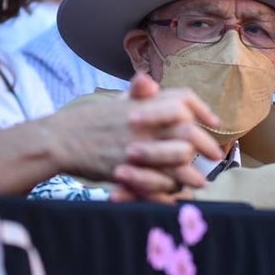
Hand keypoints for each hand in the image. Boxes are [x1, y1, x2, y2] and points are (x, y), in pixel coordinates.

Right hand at [51, 73, 219, 198]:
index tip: (214, 123)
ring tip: (201, 181)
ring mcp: (135, 144)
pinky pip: (158, 180)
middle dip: (206, 145)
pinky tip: (176, 193)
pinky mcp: (126, 168)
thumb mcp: (115, 103)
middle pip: (188, 129)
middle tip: (215, 157)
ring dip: (193, 171)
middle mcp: (143, 121)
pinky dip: (170, 188)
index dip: (203, 109)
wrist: (59, 139)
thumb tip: (150, 82)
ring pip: (178, 156)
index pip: (183, 98)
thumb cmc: (88, 121)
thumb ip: (137, 95)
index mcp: (143, 103)